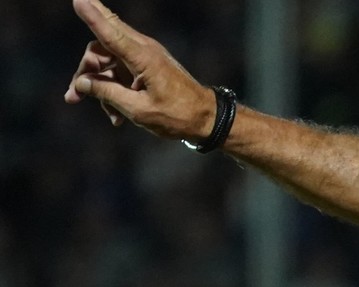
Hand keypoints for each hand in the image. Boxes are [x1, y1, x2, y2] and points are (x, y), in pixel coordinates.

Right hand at [64, 0, 215, 139]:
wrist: (206, 118)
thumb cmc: (177, 116)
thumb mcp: (138, 110)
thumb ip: (107, 94)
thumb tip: (81, 83)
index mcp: (144, 58)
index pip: (110, 33)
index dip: (92, 16)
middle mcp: (143, 50)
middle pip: (101, 45)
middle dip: (86, 68)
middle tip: (73, 96)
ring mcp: (144, 57)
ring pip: (108, 61)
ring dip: (100, 87)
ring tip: (108, 116)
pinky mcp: (146, 67)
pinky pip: (120, 72)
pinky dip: (114, 91)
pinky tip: (117, 117)